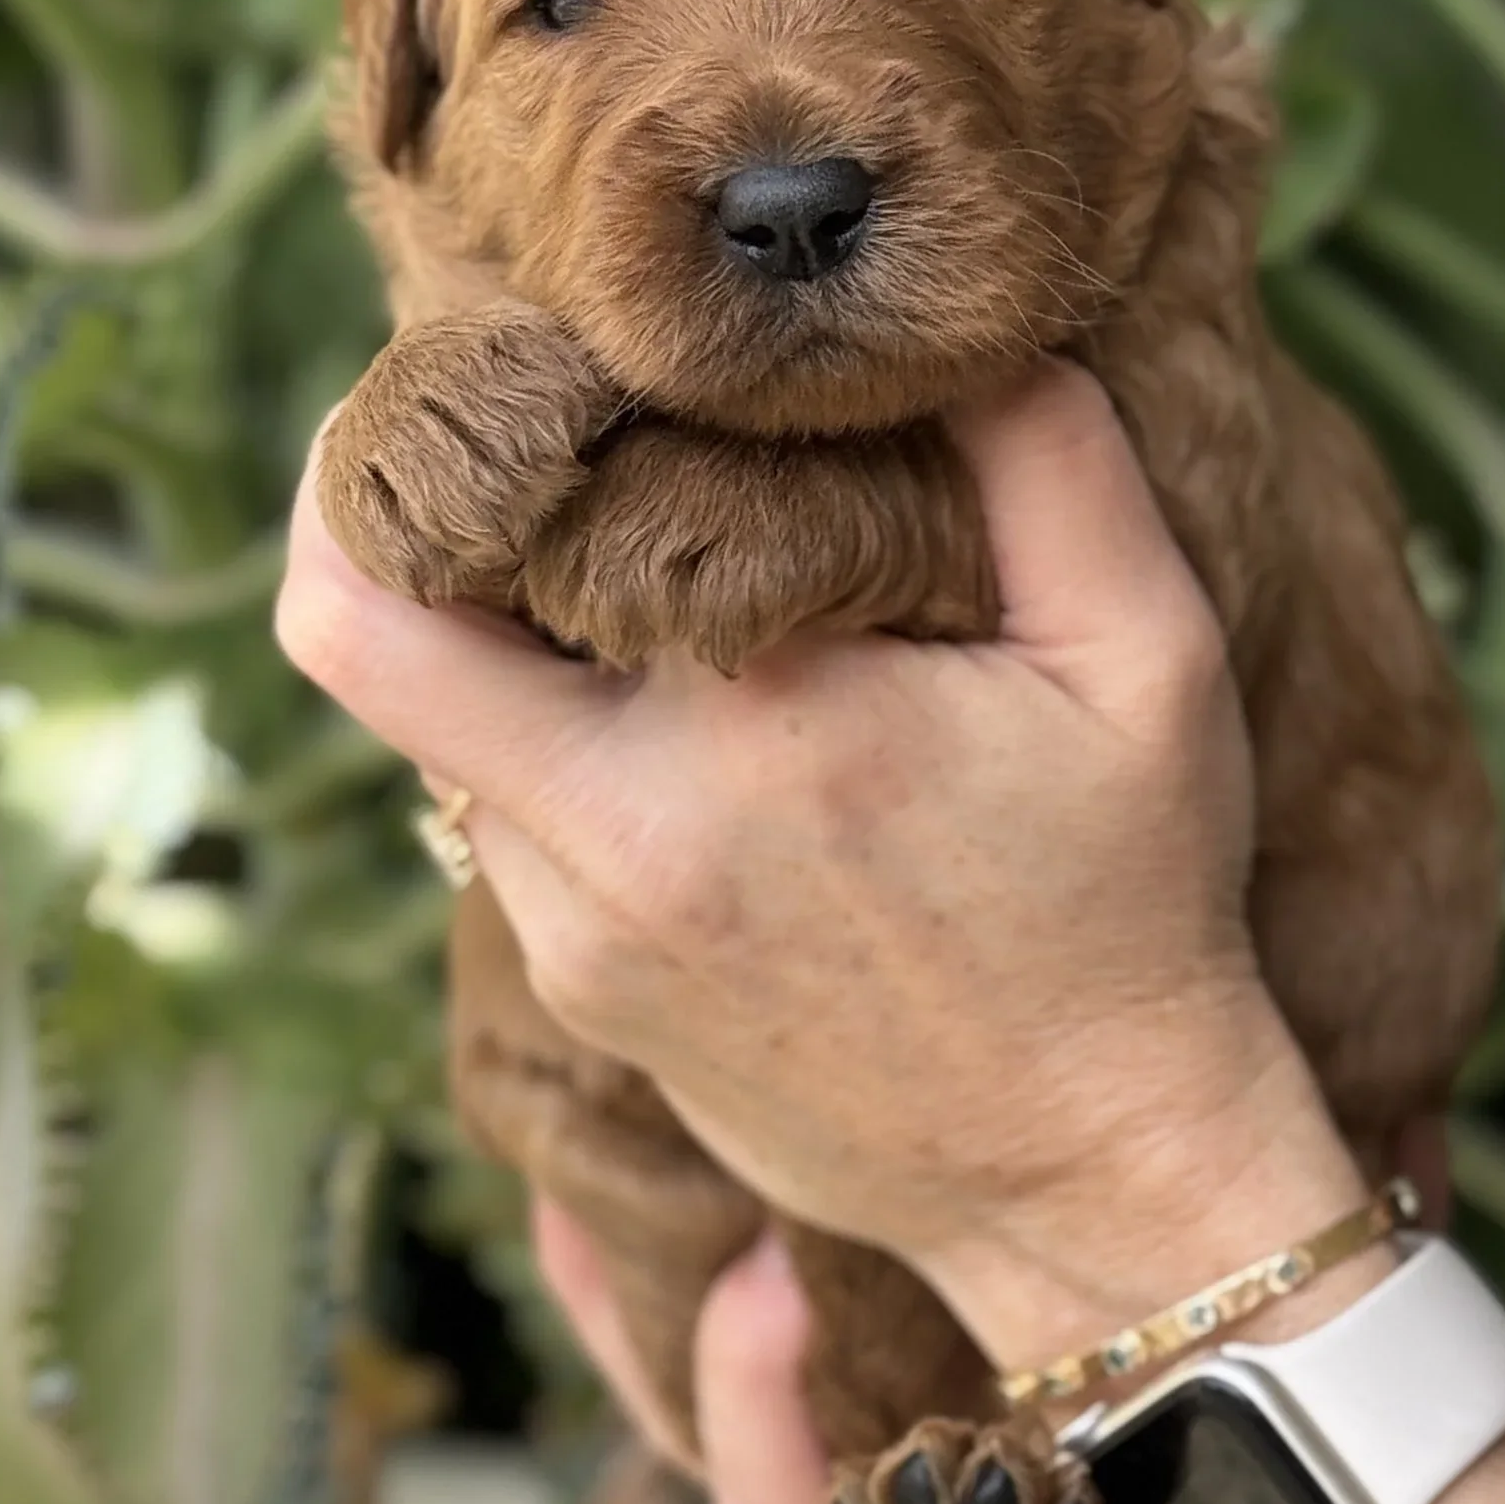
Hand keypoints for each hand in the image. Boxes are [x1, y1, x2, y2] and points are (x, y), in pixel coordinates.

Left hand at [277, 362, 1361, 1365]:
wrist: (1098, 1182)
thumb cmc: (1131, 906)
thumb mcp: (1145, 659)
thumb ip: (1051, 458)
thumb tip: (961, 321)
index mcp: (746, 729)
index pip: (443, 561)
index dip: (427, 435)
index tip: (489, 357)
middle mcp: (623, 841)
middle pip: (359, 644)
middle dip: (374, 519)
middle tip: (469, 436)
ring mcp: (585, 940)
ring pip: (433, 738)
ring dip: (484, 639)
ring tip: (593, 561)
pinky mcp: (587, 1003)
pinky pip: (506, 830)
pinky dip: (543, 742)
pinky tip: (661, 703)